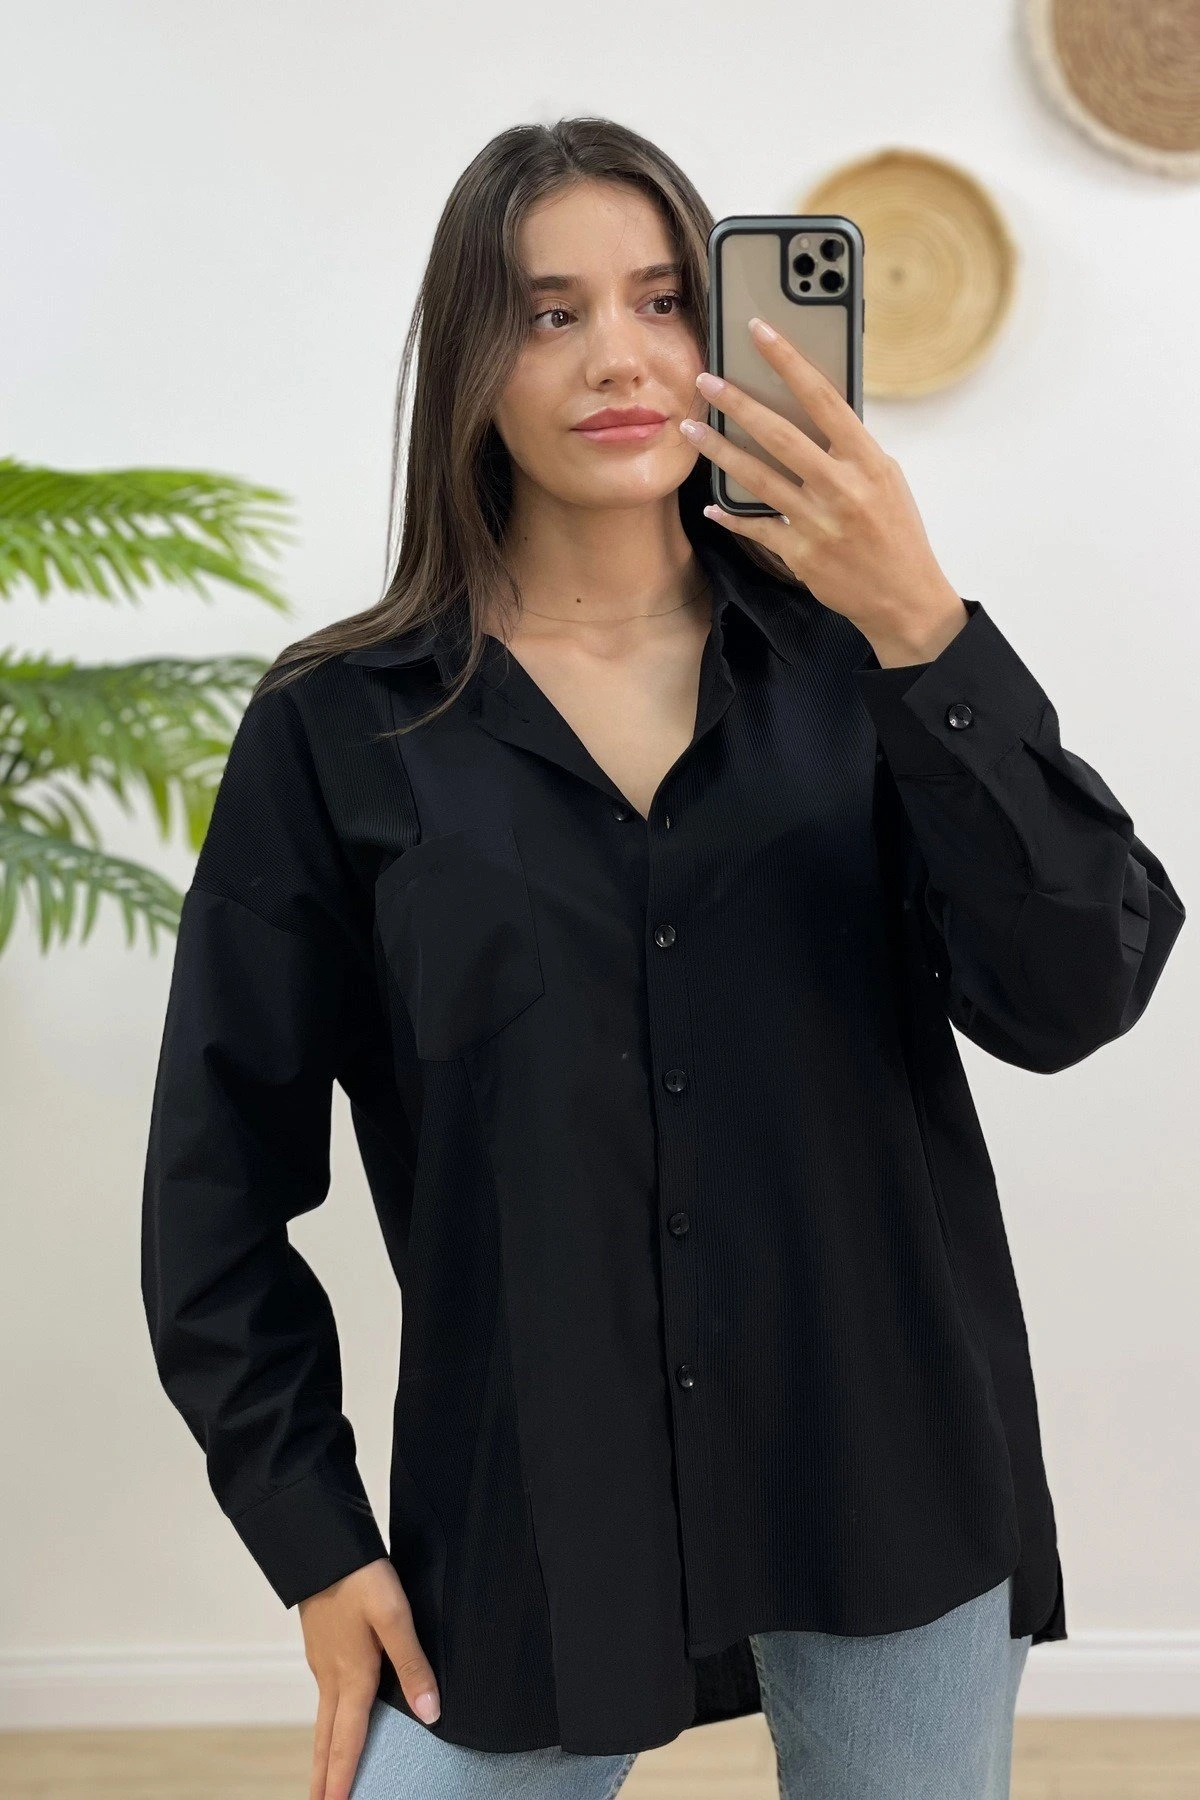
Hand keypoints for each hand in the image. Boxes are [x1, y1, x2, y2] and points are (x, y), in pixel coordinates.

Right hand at [299, 1558, 439, 1799]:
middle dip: (322, 1779)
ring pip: (322, 1721)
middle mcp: (331, 1678)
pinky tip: (335, 1719)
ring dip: (321, 1754)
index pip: (348, 1743)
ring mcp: (322, 1663)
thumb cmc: (360, 1578)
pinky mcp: (321, 1647)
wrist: (323, 1547)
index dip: (343, 1781)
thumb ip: (413, 1666)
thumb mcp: (394, 1617)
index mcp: (352, 1678)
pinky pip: (324, 1698)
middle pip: (325, 1741)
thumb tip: (431, 1715)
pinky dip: (326, 1724)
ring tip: (322, 1778)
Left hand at [682, 317, 968, 667]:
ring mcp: (819, 523)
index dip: (788, 361)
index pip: (823, 398)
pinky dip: (731, 515)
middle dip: (738, 403)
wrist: (904, 597)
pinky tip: (711, 503)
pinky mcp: (801, 555)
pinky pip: (757, 527)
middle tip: (705, 381)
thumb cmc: (896, 532)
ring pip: (758, 478)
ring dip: (720, 451)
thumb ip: (850, 450)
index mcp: (868, 460)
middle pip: (780, 435)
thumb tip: (810, 415)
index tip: (760, 332)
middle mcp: (843, 487)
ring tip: (692, 429)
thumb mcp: (886, 480)